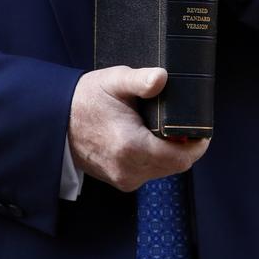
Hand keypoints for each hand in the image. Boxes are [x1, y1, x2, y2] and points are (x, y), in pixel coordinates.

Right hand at [67, 66, 209, 191]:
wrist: (56, 121)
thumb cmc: (86, 99)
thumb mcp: (113, 81)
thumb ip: (140, 80)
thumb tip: (162, 77)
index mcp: (130, 146)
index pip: (180, 157)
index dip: (196, 144)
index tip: (202, 129)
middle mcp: (128, 169)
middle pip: (175, 165)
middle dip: (184, 146)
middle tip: (186, 124)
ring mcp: (123, 178)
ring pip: (163, 170)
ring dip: (170, 152)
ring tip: (166, 129)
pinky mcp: (120, 180)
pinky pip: (149, 171)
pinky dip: (155, 157)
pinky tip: (150, 138)